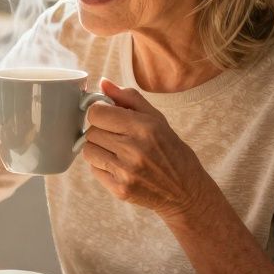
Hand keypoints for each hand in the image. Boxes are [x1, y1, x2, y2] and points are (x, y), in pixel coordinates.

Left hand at [80, 78, 220, 221]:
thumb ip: (128, 98)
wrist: (185, 190)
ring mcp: (125, 172)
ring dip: (98, 149)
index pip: (96, 113)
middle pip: (91, 132)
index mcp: (143, 127)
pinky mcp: (120, 189)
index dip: (99, 112)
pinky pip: (94, 170)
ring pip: (88, 151)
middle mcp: (133, 149)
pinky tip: (120, 166)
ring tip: (117, 151)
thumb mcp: (156, 119)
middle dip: (100, 131)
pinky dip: (102, 166)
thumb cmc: (171, 150)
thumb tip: (103, 83)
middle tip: (117, 136)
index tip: (107, 116)